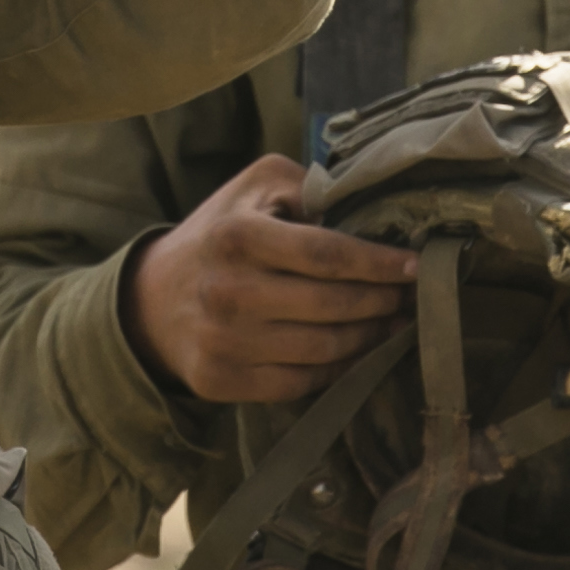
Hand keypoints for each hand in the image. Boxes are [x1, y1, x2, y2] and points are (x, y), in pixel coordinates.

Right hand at [122, 156, 417, 404]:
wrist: (153, 298)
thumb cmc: (221, 234)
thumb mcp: (255, 188)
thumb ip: (309, 187)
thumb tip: (369, 210)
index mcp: (239, 235)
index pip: (327, 254)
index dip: (379, 263)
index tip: (416, 265)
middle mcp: (229, 290)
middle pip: (332, 305)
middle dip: (383, 301)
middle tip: (412, 296)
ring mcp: (224, 341)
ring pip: (324, 348)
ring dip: (370, 336)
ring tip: (393, 321)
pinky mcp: (222, 380)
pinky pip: (301, 381)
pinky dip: (339, 367)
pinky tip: (358, 349)